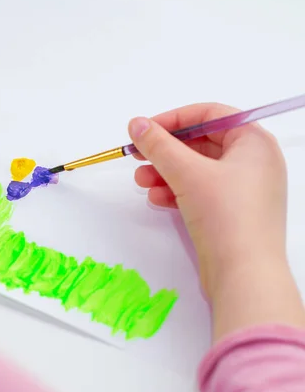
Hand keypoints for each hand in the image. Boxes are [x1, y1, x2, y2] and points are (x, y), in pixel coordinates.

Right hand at [129, 104, 304, 338]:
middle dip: (166, 151)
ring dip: (167, 172)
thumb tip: (137, 124)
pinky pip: (203, 191)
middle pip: (202, 143)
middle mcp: (254, 162)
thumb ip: (158, 145)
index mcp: (255, 142)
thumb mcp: (187, 173)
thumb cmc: (226, 216)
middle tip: (137, 154)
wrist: (244, 276)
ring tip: (141, 181)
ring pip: (199, 170)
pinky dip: (179, 191)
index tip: (146, 128)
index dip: (174, 119)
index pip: (210, 115)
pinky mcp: (235, 213)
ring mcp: (246, 189)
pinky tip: (157, 199)